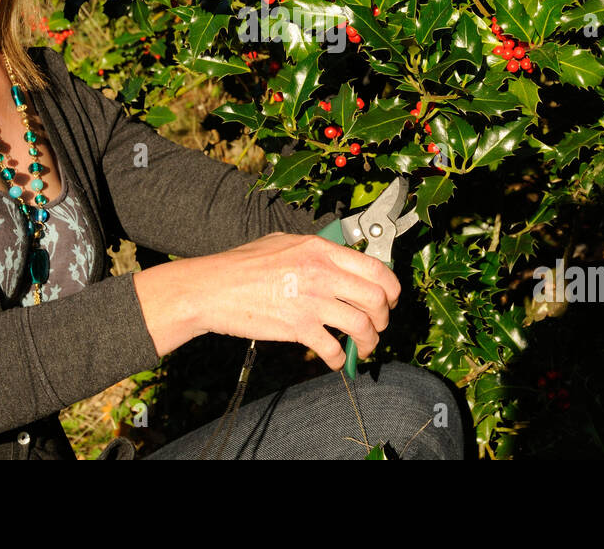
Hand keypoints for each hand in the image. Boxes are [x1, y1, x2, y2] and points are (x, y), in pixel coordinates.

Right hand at [133, 232, 399, 369]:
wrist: (212, 288)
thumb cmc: (241, 265)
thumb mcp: (283, 243)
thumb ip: (314, 250)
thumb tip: (338, 262)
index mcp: (320, 250)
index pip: (375, 268)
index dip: (391, 288)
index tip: (390, 299)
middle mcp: (322, 273)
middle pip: (377, 298)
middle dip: (384, 318)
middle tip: (377, 326)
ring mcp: (311, 301)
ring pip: (363, 326)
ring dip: (369, 342)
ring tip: (364, 347)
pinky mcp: (298, 328)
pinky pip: (333, 349)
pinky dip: (339, 360)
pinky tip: (335, 361)